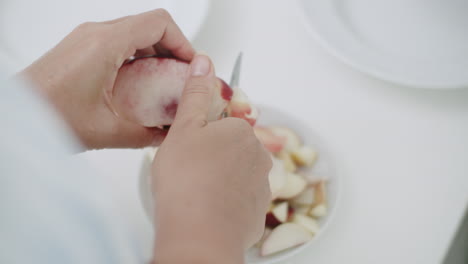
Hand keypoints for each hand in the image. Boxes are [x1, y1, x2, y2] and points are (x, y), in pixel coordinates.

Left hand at [20, 9, 194, 149]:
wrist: (14, 116)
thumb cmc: (47, 115)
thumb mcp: (106, 131)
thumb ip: (145, 134)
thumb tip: (167, 136)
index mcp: (106, 43)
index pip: (160, 24)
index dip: (183, 42)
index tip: (192, 65)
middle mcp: (96, 33)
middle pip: (150, 26)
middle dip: (173, 50)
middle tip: (182, 77)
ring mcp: (87, 38)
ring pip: (135, 33)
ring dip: (155, 54)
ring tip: (164, 83)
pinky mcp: (82, 48)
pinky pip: (120, 42)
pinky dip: (138, 58)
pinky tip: (140, 85)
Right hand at [152, 55, 271, 263]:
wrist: (199, 234)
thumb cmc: (187, 180)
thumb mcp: (184, 129)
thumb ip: (196, 94)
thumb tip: (205, 62)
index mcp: (241, 132)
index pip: (223, 125)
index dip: (202, 137)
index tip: (189, 152)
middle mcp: (258, 156)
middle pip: (231, 150)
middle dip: (212, 158)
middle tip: (187, 172)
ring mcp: (260, 187)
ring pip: (235, 176)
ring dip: (219, 181)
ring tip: (194, 193)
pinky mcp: (257, 212)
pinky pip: (239, 200)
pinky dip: (225, 203)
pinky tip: (206, 209)